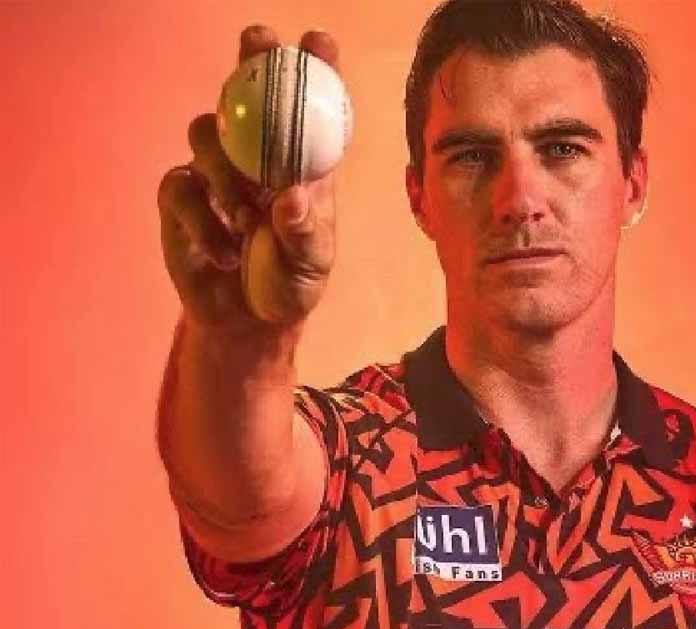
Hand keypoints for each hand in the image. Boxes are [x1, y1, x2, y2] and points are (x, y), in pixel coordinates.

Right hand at [157, 26, 339, 334]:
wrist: (246, 323)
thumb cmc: (289, 287)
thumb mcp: (309, 268)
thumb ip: (304, 235)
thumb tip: (292, 198)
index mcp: (301, 167)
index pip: (308, 109)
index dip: (314, 70)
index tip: (319, 41)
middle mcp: (258, 158)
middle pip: (247, 93)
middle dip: (251, 61)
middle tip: (256, 45)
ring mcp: (215, 173)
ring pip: (206, 132)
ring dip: (225, 171)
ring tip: (246, 222)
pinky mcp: (180, 198)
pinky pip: (178, 185)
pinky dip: (200, 220)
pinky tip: (224, 253)